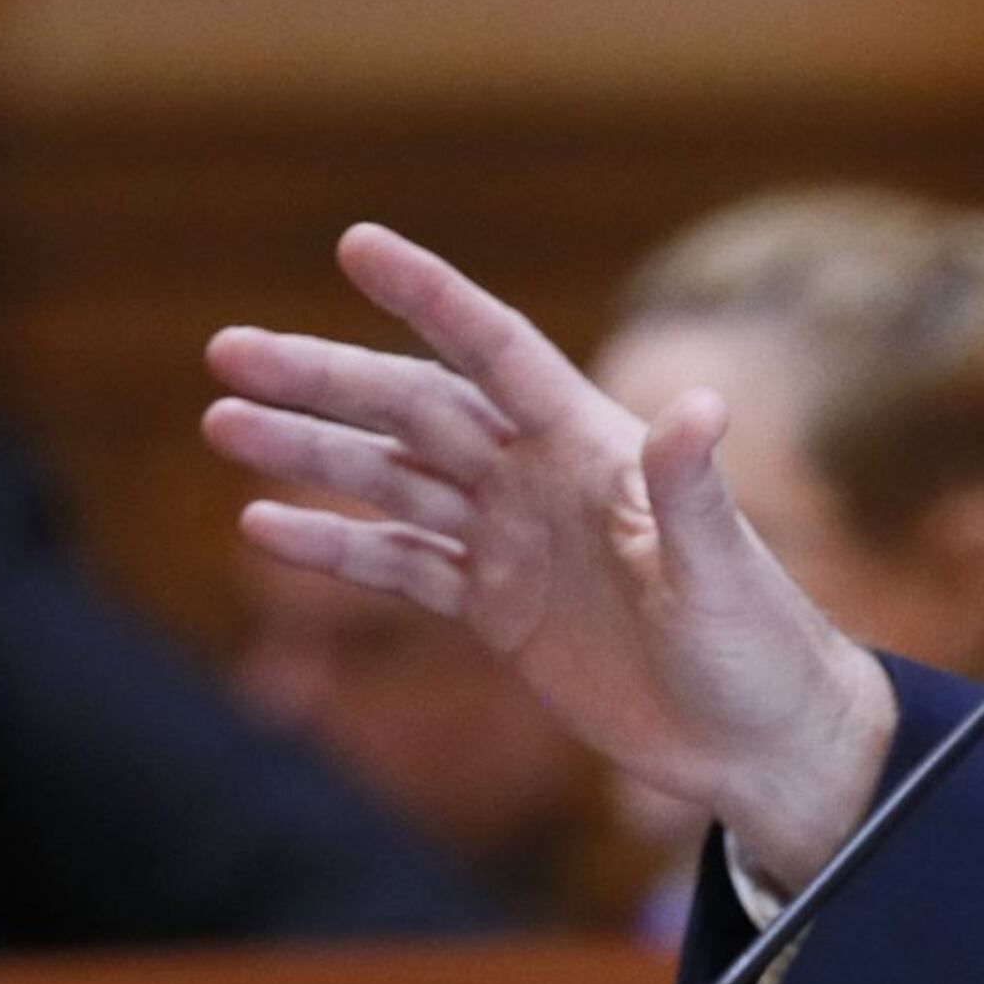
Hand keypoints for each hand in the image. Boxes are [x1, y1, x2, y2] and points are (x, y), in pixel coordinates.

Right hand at [202, 222, 895, 885]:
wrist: (760, 739)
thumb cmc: (760, 644)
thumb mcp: (722, 569)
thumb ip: (692, 492)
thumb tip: (698, 407)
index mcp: (593, 445)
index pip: (498, 351)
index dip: (431, 297)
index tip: (356, 243)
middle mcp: (542, 477)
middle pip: (416, 409)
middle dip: (325, 378)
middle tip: (228, 351)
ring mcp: (513, 540)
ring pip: (393, 480)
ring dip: (311, 453)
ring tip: (223, 424)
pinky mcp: (497, 608)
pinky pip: (400, 565)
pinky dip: (335, 548)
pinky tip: (264, 526)